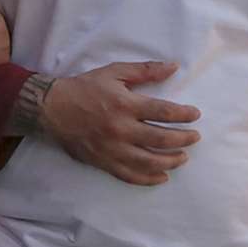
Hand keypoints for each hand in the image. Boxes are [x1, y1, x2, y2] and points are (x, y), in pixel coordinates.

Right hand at [40, 61, 201, 186]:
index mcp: (125, 105)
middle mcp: (120, 129)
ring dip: (170, 161)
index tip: (195, 115)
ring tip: (182, 158)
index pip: (164, 112)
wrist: (52, 109)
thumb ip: (145, 71)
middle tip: (194, 138)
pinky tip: (161, 177)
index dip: (184, 115)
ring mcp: (112, 149)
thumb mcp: (114, 72)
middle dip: (183, 140)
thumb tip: (173, 67)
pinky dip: (148, 179)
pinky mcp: (103, 162)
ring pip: (148, 162)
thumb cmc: (85, 88)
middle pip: (160, 139)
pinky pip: (129, 175)